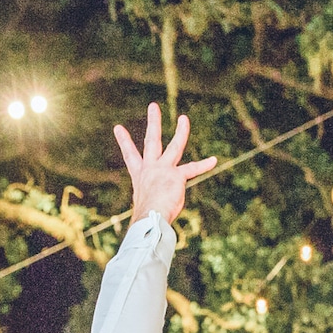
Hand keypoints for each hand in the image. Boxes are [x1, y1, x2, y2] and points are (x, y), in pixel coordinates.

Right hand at [114, 103, 217, 225]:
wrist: (149, 216)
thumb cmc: (145, 218)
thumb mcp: (144, 208)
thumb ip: (149, 207)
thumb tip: (148, 225)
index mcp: (140, 176)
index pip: (130, 156)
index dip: (124, 141)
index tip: (118, 127)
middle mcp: (150, 168)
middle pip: (151, 141)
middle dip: (153, 122)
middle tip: (153, 106)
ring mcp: (163, 169)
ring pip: (174, 146)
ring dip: (181, 131)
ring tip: (184, 118)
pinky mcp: (177, 176)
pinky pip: (193, 169)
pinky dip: (204, 165)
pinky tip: (214, 160)